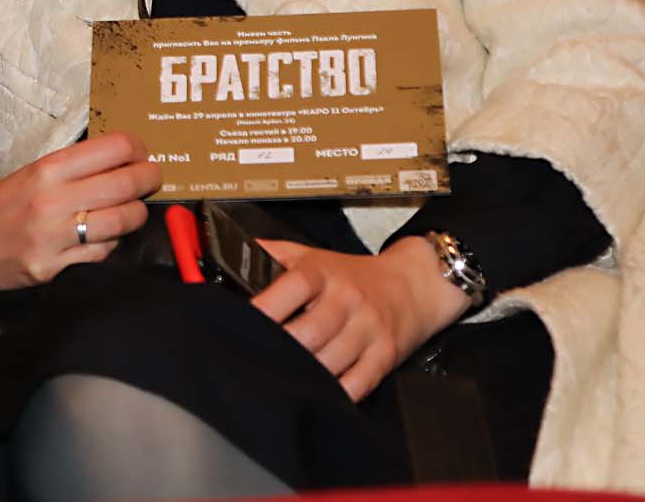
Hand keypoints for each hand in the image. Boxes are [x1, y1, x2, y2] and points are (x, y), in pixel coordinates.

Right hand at [0, 131, 160, 310]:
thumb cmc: (0, 208)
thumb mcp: (31, 175)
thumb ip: (73, 168)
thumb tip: (121, 159)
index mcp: (47, 169)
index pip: (112, 148)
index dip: (137, 148)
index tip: (141, 153)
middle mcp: (53, 200)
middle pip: (125, 183)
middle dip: (149, 179)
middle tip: (153, 178)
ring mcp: (55, 237)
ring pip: (122, 220)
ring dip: (137, 214)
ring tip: (134, 210)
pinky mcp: (54, 268)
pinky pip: (103, 253)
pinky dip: (113, 244)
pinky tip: (107, 237)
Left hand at [250, 236, 472, 400]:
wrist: (413, 284)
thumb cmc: (354, 275)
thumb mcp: (313, 255)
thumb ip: (273, 254)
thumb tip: (232, 252)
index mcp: (324, 273)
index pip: (295, 286)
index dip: (267, 307)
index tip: (242, 324)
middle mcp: (348, 300)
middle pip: (311, 332)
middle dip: (282, 348)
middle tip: (257, 359)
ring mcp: (368, 329)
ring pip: (331, 361)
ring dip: (305, 374)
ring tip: (281, 378)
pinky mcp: (385, 355)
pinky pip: (359, 382)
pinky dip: (337, 392)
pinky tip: (318, 393)